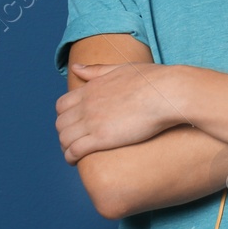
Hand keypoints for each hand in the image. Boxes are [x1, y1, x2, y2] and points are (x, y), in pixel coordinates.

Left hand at [55, 62, 186, 163]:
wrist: (167, 92)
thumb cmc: (152, 80)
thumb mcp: (121, 69)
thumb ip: (97, 70)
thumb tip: (76, 67)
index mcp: (91, 88)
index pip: (62, 105)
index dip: (64, 116)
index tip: (73, 124)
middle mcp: (87, 104)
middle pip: (60, 123)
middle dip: (64, 133)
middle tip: (73, 141)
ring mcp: (92, 121)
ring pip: (64, 138)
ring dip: (65, 147)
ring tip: (72, 154)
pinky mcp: (101, 138)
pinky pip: (75, 150)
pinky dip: (70, 157)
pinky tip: (74, 161)